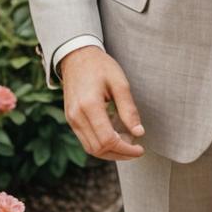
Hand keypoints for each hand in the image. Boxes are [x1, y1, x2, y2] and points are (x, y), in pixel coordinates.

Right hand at [60, 45, 145, 160]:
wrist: (77, 57)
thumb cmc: (100, 66)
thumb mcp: (120, 82)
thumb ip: (129, 109)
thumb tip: (139, 133)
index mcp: (89, 106)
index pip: (107, 140)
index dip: (126, 149)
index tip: (140, 148)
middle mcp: (77, 116)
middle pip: (98, 149)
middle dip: (120, 154)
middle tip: (137, 149)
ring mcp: (71, 119)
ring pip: (91, 148)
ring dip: (110, 152)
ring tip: (128, 144)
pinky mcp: (71, 119)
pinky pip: (86, 140)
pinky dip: (101, 144)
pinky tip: (115, 136)